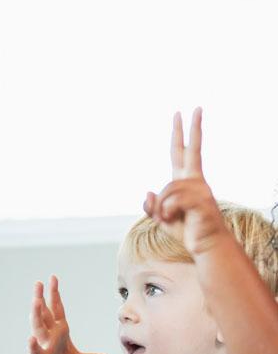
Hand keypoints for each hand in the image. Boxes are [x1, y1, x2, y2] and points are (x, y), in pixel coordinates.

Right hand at [10, 276, 110, 353]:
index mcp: (57, 331)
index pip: (56, 310)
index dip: (55, 294)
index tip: (53, 279)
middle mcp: (47, 335)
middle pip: (44, 314)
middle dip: (41, 298)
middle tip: (39, 283)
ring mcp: (41, 346)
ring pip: (37, 328)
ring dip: (36, 315)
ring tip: (35, 301)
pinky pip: (35, 351)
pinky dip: (33, 346)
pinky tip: (31, 339)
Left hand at [143, 108, 228, 257]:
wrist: (205, 245)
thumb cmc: (186, 230)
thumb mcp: (160, 217)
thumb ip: (151, 206)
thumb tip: (147, 192)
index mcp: (186, 180)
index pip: (183, 151)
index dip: (181, 133)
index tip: (183, 114)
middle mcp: (195, 180)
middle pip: (191, 150)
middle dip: (191, 129)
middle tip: (194, 108)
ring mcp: (200, 190)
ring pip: (166, 190)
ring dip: (160, 208)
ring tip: (169, 218)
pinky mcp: (201, 202)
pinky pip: (171, 202)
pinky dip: (166, 213)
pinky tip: (173, 219)